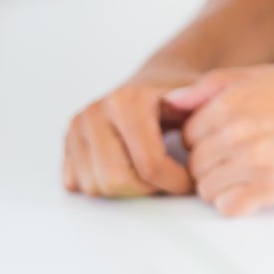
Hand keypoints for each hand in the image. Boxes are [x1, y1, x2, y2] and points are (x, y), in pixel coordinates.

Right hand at [63, 70, 196, 197]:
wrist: (152, 83)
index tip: (190, 182)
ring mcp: (76, 129)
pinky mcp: (66, 145)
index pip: (149, 165)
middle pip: (116, 181)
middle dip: (146, 191)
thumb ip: (207, 114)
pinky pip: (80, 185)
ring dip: (125, 190)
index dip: (174, 183)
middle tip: (167, 182)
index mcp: (126, 100)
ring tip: (147, 175)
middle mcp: (94, 113)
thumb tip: (205, 133)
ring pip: (96, 187)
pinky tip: (124, 171)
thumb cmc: (177, 98)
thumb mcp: (200, 98)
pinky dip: (103, 187)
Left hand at [164, 65, 273, 215]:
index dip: (203, 143)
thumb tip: (170, 101)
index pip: (188, 136)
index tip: (223, 143)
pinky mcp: (271, 187)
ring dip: (222, 187)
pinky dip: (236, 204)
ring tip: (247, 176)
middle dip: (211, 167)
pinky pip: (228, 206)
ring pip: (206, 189)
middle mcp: (239, 131)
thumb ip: (212, 86)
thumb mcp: (262, 76)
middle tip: (238, 162)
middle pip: (195, 165)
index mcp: (231, 103)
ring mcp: (254, 161)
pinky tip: (253, 191)